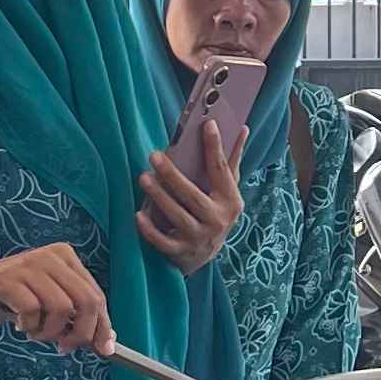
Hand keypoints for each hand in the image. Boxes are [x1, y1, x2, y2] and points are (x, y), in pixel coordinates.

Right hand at [0, 245, 111, 351]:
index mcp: (65, 256)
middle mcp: (49, 256)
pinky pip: (32, 311)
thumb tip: (106, 343)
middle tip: (64, 347)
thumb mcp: (52, 305)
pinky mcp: (6, 280)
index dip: (102, 326)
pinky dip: (28, 326)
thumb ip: (77, 317)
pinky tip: (18, 323)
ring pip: (60, 308)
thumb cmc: (14, 300)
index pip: (96, 295)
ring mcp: (27, 265)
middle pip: (85, 302)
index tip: (103, 350)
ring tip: (34, 331)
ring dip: (48, 332)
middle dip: (80, 333)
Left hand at [137, 122, 243, 273]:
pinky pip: (163, 242)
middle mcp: (217, 220)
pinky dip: (150, 230)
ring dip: (159, 197)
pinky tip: (138, 215)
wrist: (206, 255)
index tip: (207, 124)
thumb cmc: (215, 212)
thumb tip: (242, 129)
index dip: (215, 147)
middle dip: (173, 176)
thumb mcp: (227, 190)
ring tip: (143, 178)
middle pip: (193, 196)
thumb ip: (231, 161)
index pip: (221, 171)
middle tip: (154, 155)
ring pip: (177, 216)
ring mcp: (199, 238)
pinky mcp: (181, 252)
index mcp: (230, 201)